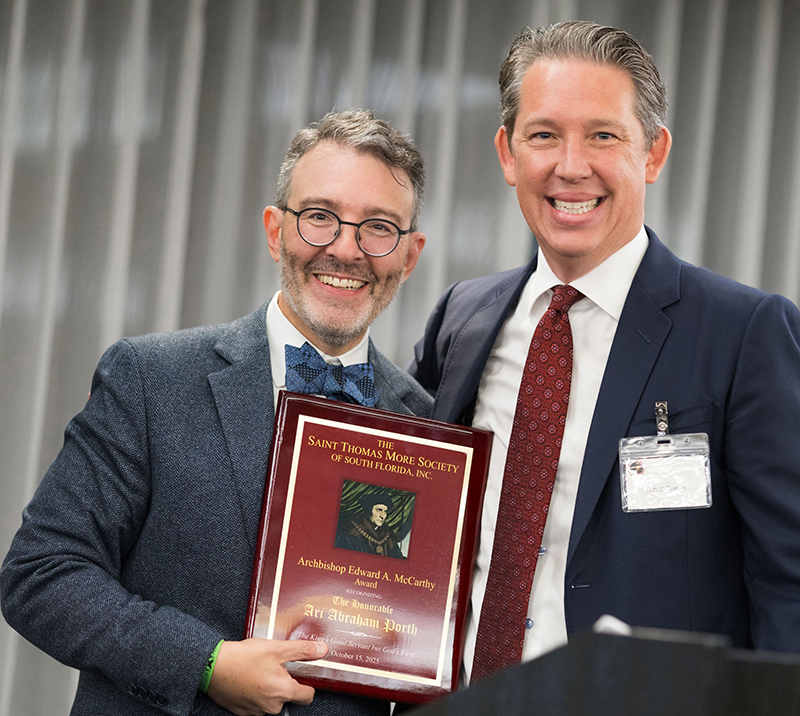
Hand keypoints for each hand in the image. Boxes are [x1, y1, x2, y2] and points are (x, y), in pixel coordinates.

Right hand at [206, 638, 326, 715]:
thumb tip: (322, 650)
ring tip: (260, 669)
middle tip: (276, 665)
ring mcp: (256, 711)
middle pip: (289, 697)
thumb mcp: (276, 648)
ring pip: (272, 700)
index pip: (308, 696)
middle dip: (285, 682)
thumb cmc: (244, 657)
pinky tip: (250, 678)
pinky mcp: (243, 711)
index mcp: (283, 692)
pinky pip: (257, 703)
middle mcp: (271, 706)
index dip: (308, 683)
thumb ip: (301, 651)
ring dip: (270, 687)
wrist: (213, 667)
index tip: (303, 672)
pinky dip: (256, 692)